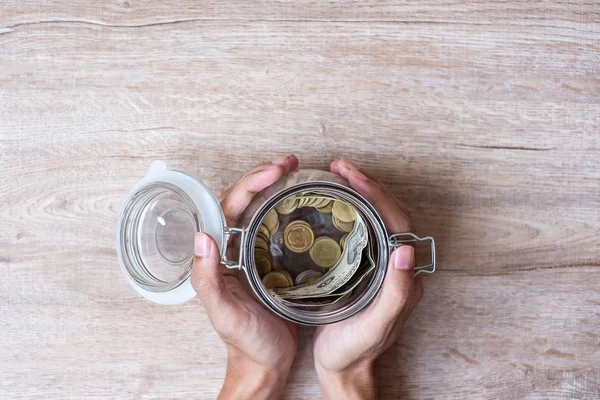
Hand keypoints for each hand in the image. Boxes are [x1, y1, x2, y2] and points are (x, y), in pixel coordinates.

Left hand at [191, 155, 298, 399]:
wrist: (265, 364)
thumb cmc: (246, 343)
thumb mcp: (225, 315)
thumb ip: (208, 280)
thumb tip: (201, 236)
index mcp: (220, 256)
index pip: (230, 207)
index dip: (251, 184)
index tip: (275, 170)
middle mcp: (234, 250)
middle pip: (244, 201)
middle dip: (265, 177)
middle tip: (289, 162)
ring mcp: (253, 254)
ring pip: (260, 210)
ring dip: (276, 187)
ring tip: (295, 171)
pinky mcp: (271, 262)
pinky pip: (276, 227)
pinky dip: (287, 209)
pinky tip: (301, 202)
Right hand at [312, 158, 423, 399]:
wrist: (343, 369)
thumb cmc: (355, 351)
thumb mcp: (375, 325)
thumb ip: (396, 292)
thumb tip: (408, 249)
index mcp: (403, 275)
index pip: (396, 221)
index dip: (377, 194)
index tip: (352, 175)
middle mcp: (396, 266)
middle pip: (388, 213)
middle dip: (367, 185)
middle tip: (341, 166)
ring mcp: (380, 265)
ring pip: (376, 218)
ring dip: (360, 193)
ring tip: (338, 176)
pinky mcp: (364, 268)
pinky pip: (362, 229)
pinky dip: (350, 209)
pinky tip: (333, 203)